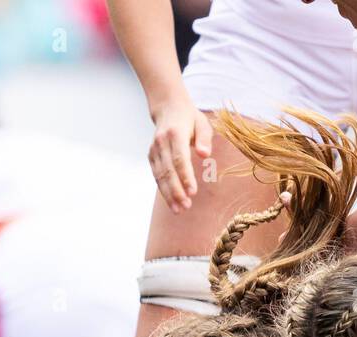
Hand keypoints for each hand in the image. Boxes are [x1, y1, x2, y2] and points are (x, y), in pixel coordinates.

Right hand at [148, 96, 213, 213]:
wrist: (168, 107)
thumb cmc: (190, 118)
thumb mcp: (202, 123)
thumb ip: (205, 138)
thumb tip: (205, 155)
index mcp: (175, 134)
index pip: (180, 159)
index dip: (185, 177)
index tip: (192, 192)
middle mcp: (162, 142)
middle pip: (168, 170)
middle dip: (176, 191)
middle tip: (186, 207)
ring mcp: (154, 150)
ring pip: (160, 176)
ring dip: (169, 194)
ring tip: (178, 210)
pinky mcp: (151, 156)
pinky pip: (157, 175)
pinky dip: (163, 189)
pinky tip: (171, 202)